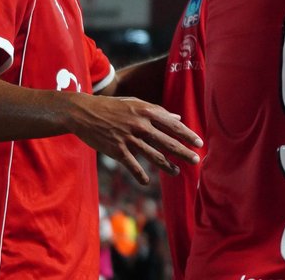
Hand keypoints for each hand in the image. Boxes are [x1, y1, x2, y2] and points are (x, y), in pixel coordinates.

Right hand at [65, 92, 202, 184]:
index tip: (199, 143)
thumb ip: (158, 112)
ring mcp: (128, 138)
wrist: (84, 112)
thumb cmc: (112, 107)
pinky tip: (147, 181)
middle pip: (167, 142)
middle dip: (183, 152)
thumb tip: (177, 118)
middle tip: (196, 160)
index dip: (188, 135)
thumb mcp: (136, 103)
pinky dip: (140, 175)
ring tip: (177, 172)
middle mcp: (140, 125)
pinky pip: (133, 165)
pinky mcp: (117, 150)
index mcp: (147, 111)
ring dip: (167, 166)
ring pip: (153, 155)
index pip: (173, 125)